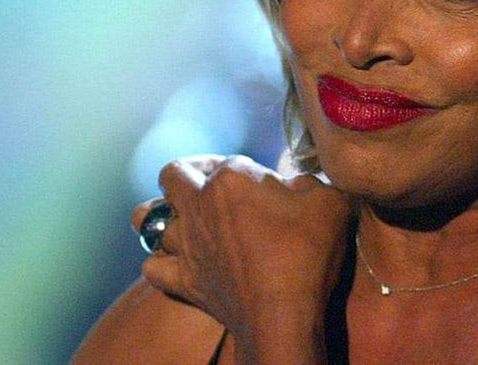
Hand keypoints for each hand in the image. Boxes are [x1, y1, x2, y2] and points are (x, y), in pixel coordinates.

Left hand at [133, 155, 352, 361]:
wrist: (284, 317)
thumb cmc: (307, 256)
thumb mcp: (330, 203)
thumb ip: (310, 182)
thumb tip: (296, 185)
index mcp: (232, 179)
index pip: (229, 160)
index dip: (248, 171)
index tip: (266, 187)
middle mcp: (199, 205)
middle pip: (172, 174)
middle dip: (188, 172)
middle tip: (210, 183)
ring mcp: (186, 244)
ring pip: (147, 218)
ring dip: (162, 214)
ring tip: (183, 217)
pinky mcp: (183, 279)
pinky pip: (152, 266)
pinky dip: (161, 261)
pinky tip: (179, 260)